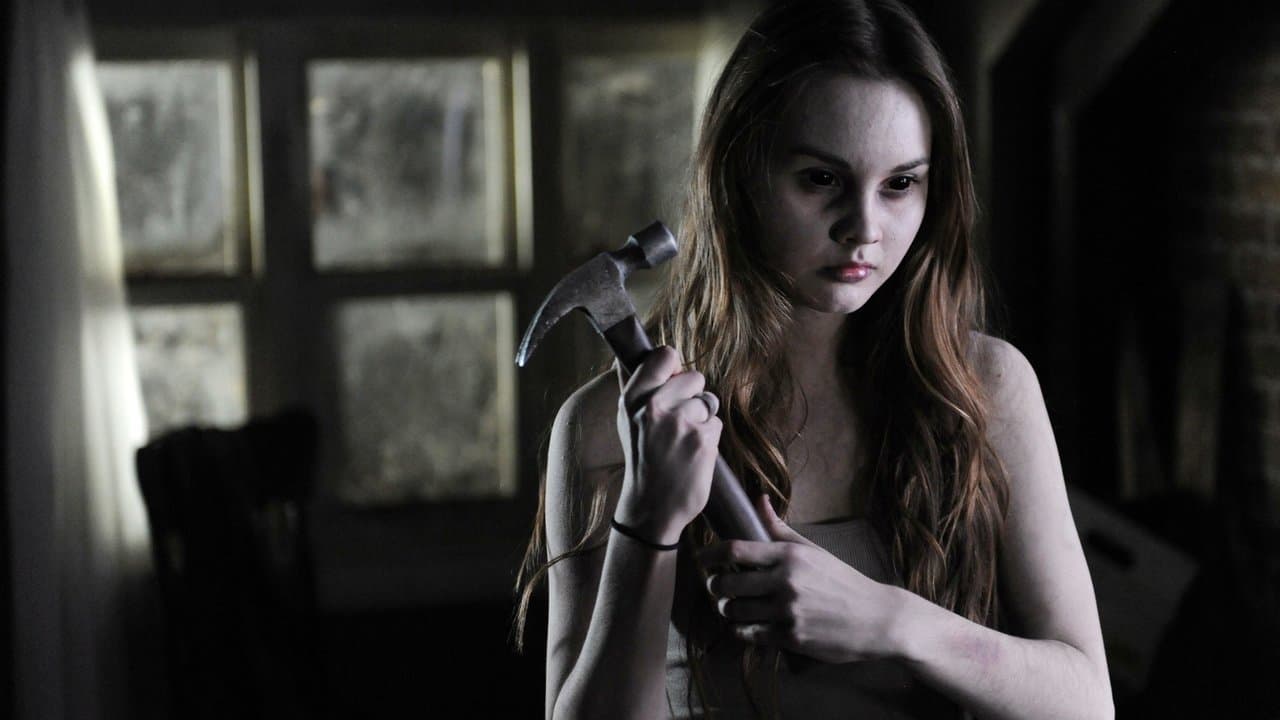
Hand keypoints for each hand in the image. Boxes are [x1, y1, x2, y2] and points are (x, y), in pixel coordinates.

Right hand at [614, 346, 722, 545]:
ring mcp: (680, 423)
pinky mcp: (703, 440)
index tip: (673, 381)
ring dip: (701, 420)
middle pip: (694, 377)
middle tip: (679, 421)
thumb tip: (638, 356)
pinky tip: (693, 454)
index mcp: (633, 399)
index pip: (665, 356)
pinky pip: (716, 424)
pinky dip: (709, 438)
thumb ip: (637, 387)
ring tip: (683, 442)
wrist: (652, 507)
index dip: (674, 368)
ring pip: (707, 402)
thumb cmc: (642, 460)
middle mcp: (654, 407)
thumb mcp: (627, 421)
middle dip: (692, 396)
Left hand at [697, 494, 903, 663]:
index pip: (736, 549)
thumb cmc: (843, 581)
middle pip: (728, 583)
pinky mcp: (791, 638)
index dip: (710, 554)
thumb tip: (759, 498)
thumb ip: (780, 528)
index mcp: (790, 555)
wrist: (877, 618)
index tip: (702, 559)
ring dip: (726, 610)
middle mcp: (786, 581)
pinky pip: (750, 634)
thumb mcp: (813, 550)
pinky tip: (745, 626)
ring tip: (730, 607)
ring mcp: (788, 611)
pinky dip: (741, 630)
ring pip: (735, 611)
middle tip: (716, 587)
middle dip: (715, 586)